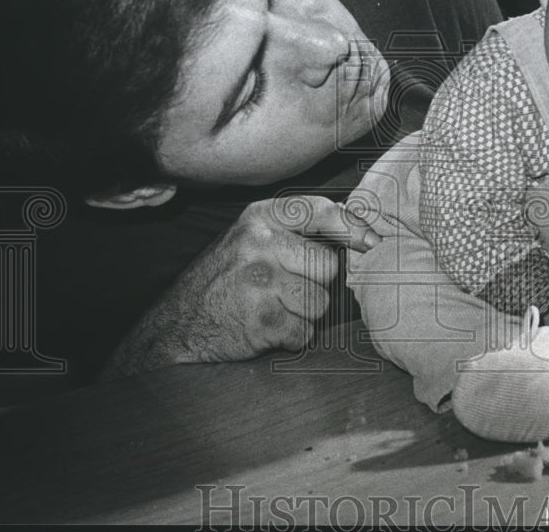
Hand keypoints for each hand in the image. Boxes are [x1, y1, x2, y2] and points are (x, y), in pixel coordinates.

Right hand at [101, 195, 384, 378]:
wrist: (177, 327)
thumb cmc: (226, 282)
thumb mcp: (252, 240)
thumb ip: (295, 232)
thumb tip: (361, 235)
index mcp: (260, 217)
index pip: (321, 211)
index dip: (354, 227)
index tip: (372, 241)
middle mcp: (259, 242)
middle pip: (327, 267)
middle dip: (314, 285)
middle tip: (283, 292)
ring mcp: (260, 280)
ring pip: (320, 303)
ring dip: (303, 315)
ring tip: (271, 310)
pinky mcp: (262, 317)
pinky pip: (304, 332)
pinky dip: (291, 338)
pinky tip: (264, 329)